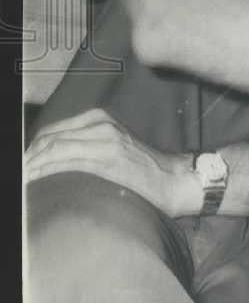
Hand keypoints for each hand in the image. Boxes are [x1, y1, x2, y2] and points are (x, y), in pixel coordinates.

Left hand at [24, 108, 200, 216]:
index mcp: (100, 119)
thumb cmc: (144, 168)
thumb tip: (53, 160)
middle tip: (20, 176)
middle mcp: (101, 124)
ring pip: (55, 148)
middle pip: (49, 139)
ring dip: (33, 166)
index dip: (32, 150)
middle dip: (29, 158)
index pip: (52, 132)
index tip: (23, 166)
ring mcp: (105, 140)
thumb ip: (87, 145)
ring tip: (23, 181)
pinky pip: (67, 162)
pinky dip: (46, 172)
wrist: (174, 178)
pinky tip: (36, 182)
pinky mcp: (108, 159)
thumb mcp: (113, 146)